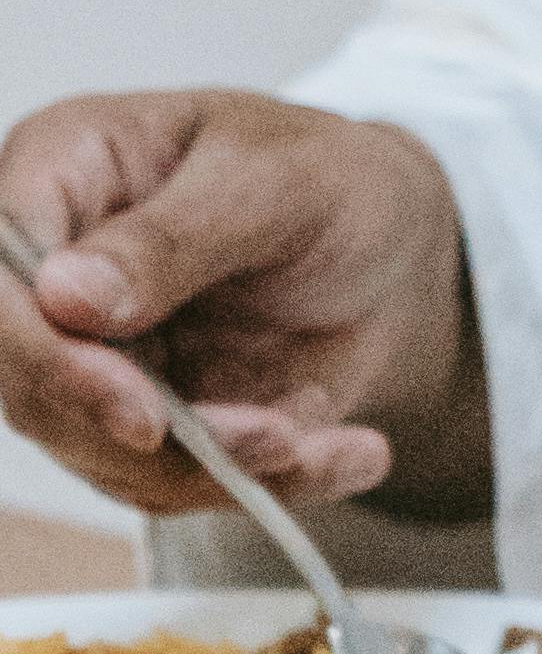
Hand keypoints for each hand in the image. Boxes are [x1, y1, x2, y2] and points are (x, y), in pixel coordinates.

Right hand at [0, 92, 484, 517]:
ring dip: (214, 470)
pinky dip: (257, 484)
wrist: (393, 245)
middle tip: (275, 438)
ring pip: (97, 451)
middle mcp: (49, 269)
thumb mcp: (274, 182)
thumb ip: (170, 239)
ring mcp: (85, 352)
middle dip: (152, 438)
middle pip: (32, 386)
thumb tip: (63, 296)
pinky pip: (168, 482)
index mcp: (59, 169)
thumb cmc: (327, 178)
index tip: (142, 416)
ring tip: (319, 438)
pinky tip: (342, 451)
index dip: (50, 359)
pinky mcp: (133, 417)